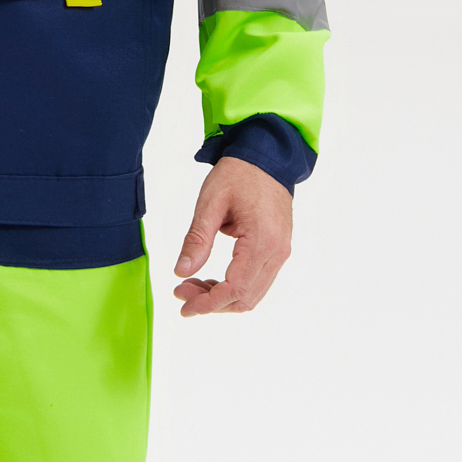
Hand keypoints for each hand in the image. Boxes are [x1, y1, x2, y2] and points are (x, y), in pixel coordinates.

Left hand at [172, 157, 292, 316]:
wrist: (267, 157)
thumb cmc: (239, 174)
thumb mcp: (210, 202)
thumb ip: (197, 239)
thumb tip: (181, 271)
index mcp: (261, 240)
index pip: (234, 288)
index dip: (207, 303)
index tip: (183, 305)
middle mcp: (276, 251)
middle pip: (245, 298)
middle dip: (211, 303)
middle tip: (181, 291)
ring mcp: (281, 252)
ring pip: (253, 294)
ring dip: (222, 298)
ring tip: (193, 285)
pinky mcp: (279, 250)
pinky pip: (258, 281)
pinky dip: (235, 288)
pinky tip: (212, 279)